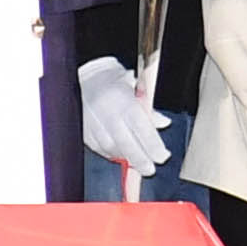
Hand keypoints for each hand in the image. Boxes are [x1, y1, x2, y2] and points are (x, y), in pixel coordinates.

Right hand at [80, 56, 173, 182]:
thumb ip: (149, 108)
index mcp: (122, 99)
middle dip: (140, 159)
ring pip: (111, 148)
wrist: (86, 76)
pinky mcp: (83, 128)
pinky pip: (98, 147)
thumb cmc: (114, 81)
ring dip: (125, 158)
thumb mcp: (136, 87)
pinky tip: (120, 156)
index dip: (153, 146)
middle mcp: (106, 111)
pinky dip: (110, 154)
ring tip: (137, 164)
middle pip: (126, 143)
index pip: (141, 129)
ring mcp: (91, 121)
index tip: (162, 156)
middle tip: (150, 169)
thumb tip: (164, 123)